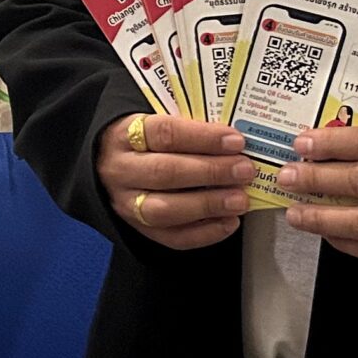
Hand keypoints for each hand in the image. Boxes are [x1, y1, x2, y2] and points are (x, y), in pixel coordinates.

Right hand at [95, 112, 257, 251]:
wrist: (114, 164)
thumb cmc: (149, 140)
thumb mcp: (160, 119)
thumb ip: (192, 127)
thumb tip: (235, 142)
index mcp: (125, 135)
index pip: (163, 133)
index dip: (202, 137)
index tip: (234, 141)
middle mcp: (120, 170)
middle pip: (164, 172)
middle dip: (210, 172)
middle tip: (243, 170)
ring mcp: (127, 203)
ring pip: (164, 209)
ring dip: (207, 205)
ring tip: (239, 200)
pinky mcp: (140, 228)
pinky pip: (172, 237)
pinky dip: (204, 233)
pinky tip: (228, 222)